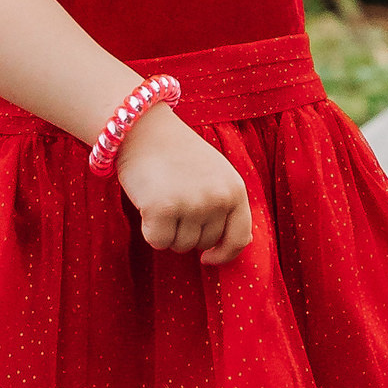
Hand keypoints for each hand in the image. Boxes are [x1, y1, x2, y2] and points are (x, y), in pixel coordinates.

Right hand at [117, 104, 254, 264]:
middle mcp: (218, 198)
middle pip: (204, 243)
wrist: (143, 128)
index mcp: (235, 189)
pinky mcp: (162, 209)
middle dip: (187, 232)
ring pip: (180, 245)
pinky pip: (158, 241)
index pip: (239, 239)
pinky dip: (149, 230)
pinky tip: (147, 205)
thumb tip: (245, 241)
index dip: (223, 255)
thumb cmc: (178, 154)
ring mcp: (191, 204)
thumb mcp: (216, 174)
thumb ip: (229, 205)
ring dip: (168, 231)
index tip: (207, 259)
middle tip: (174, 201)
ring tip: (161, 198)